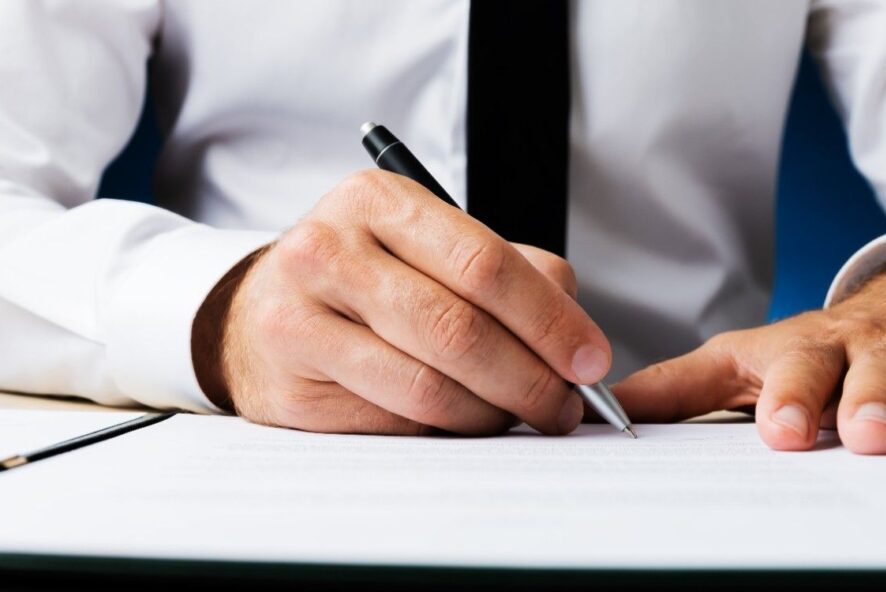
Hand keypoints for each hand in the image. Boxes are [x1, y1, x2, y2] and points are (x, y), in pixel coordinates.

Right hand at [192, 170, 610, 434]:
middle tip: (563, 406)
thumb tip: (573, 332)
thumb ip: (510, 271)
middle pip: (457, 329)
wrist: (256, 315)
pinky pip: (394, 423)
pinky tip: (463, 421)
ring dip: (492, 413)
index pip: (484, 264)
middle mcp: (328, 250)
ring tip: (517, 414)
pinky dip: (445, 430)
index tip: (589, 360)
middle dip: (530, 379)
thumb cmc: (366, 279)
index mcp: (377, 201)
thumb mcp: (431, 247)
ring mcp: (298, 319)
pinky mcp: (287, 387)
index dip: (549, 319)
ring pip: (427, 387)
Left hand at [613, 253, 885, 455]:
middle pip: (877, 374)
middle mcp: (879, 351)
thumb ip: (689, 386)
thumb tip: (616, 409)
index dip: (792, 398)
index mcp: (816, 350)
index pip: (799, 370)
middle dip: (874, 400)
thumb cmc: (825, 343)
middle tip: (867, 432)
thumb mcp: (754, 356)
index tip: (782, 431)